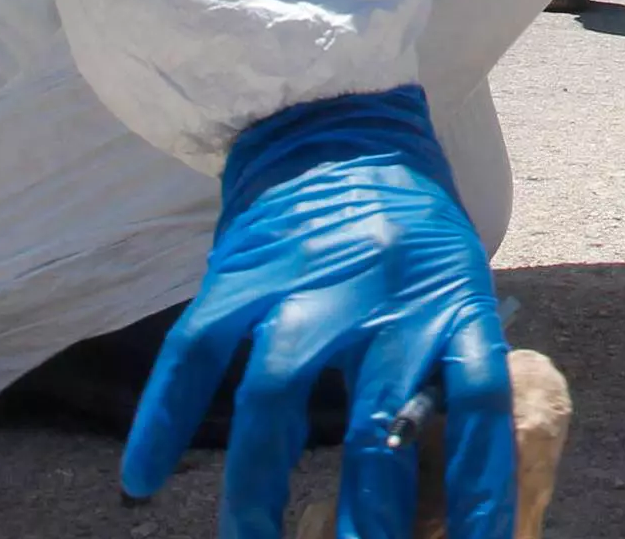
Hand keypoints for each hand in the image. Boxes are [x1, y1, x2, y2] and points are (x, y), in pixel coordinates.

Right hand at [123, 87, 514, 538]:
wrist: (338, 123)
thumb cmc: (408, 228)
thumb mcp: (452, 284)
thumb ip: (446, 366)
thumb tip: (456, 483)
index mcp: (451, 299)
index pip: (482, 406)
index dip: (481, 485)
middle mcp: (384, 296)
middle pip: (379, 421)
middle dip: (370, 515)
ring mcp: (305, 285)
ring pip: (277, 397)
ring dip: (259, 484)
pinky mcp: (239, 276)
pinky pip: (195, 354)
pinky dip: (164, 418)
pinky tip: (142, 481)